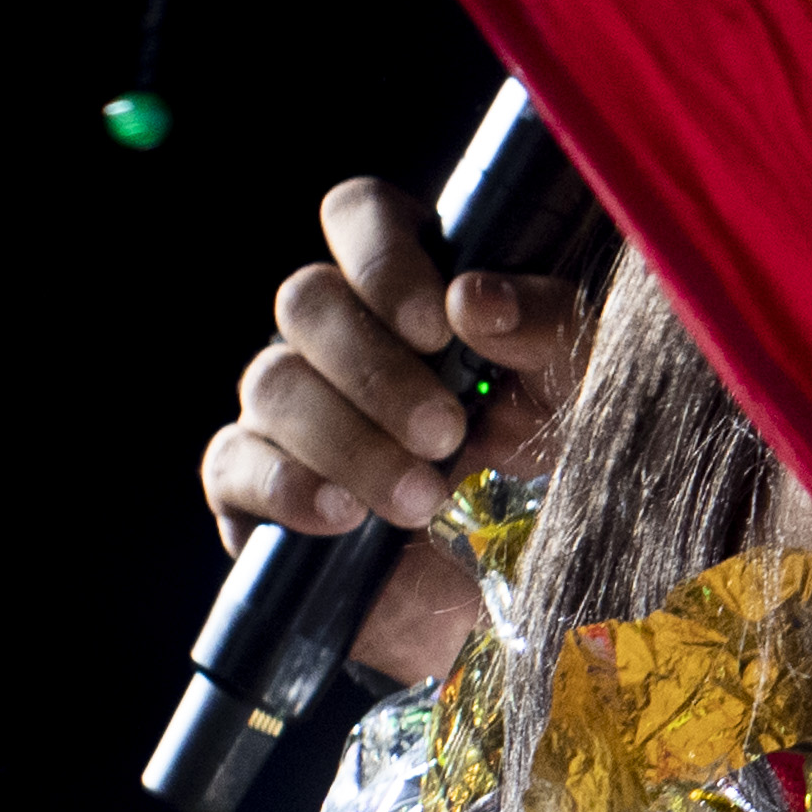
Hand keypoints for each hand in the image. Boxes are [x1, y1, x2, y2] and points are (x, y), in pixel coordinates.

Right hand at [199, 180, 594, 695]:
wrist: (510, 595)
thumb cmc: (545, 470)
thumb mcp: (577, 393)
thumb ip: (548, 328)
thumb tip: (477, 296)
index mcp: (408, 290)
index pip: (358, 216)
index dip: (383, 255)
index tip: (438, 325)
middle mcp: (334, 338)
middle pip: (306, 298)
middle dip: (375, 368)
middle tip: (444, 433)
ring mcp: (285, 410)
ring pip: (272, 381)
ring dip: (348, 438)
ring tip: (420, 498)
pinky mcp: (252, 487)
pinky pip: (233, 462)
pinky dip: (287, 485)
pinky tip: (342, 516)